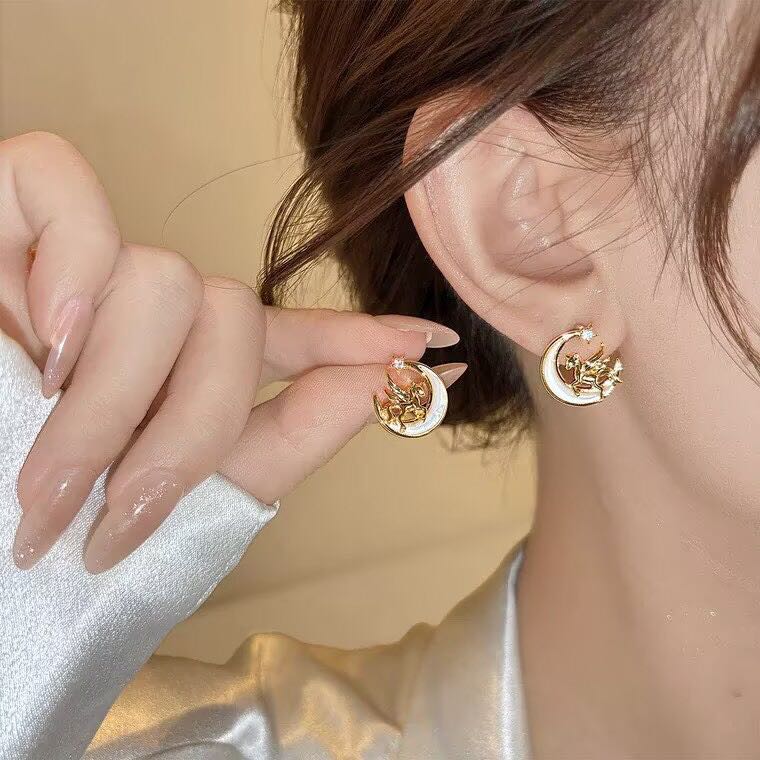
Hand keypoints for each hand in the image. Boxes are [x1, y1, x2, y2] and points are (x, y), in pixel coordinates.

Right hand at [0, 132, 465, 572]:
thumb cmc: (55, 540)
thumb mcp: (189, 502)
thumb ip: (290, 437)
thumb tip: (393, 380)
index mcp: (179, 372)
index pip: (282, 336)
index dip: (358, 335)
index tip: (434, 344)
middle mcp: (137, 313)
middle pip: (224, 316)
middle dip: (187, 425)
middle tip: (122, 517)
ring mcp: (71, 264)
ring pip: (159, 278)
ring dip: (114, 396)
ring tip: (53, 471)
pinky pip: (51, 182)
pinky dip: (63, 261)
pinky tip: (46, 335)